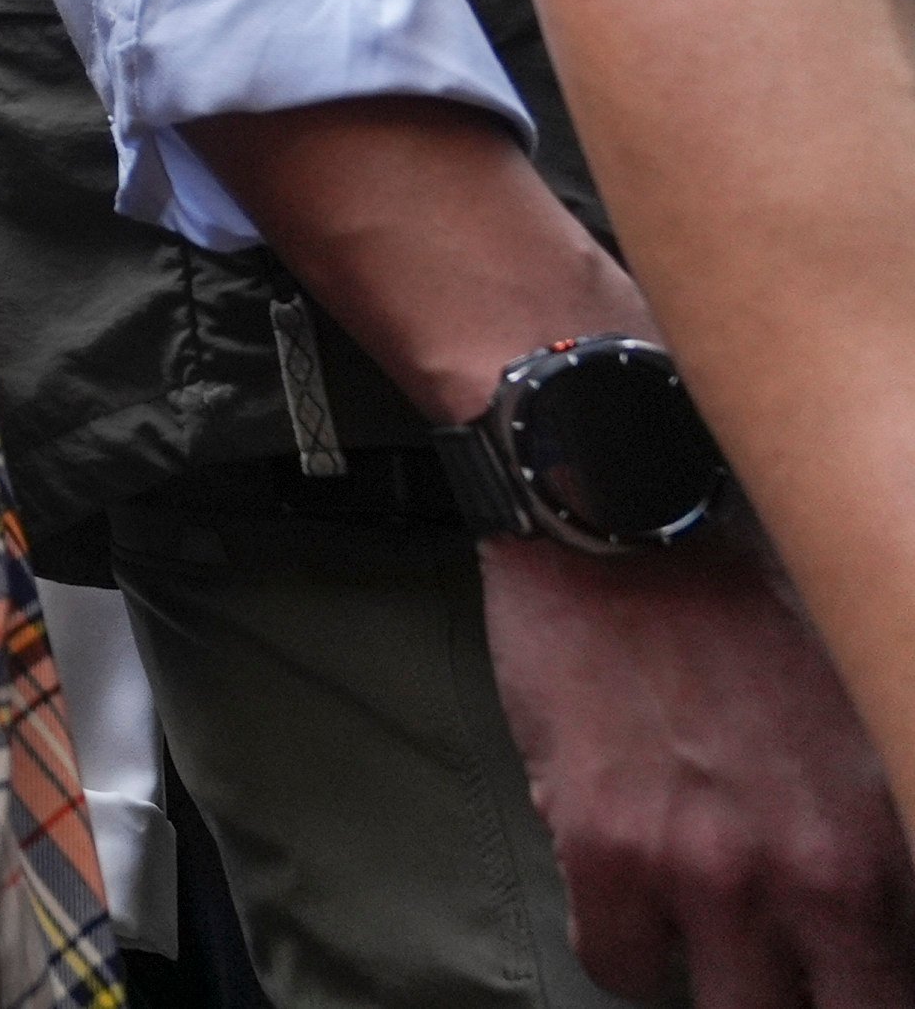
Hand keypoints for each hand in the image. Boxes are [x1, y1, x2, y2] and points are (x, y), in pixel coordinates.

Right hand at [482, 528, 914, 1004]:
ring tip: (710, 936)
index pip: (903, 983)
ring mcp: (705, 867)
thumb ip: (878, 820)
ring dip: (719, 982)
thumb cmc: (743, 609)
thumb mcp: (859, 716)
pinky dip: (628, 952)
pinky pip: (620, 966)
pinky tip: (634, 904)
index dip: (877, 984)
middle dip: (812, 998)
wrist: (625, 528)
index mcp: (888, 835)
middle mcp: (812, 868)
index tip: (852, 969)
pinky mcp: (604, 848)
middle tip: (788, 967)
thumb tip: (880, 899)